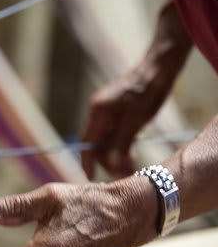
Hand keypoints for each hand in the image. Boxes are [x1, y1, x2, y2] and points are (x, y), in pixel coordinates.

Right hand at [81, 0, 190, 179]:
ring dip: (116, 156)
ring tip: (131, 166)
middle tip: (126, 173)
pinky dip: (121, 146)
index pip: (87, 143)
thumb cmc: (147, 90)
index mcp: (97, 112)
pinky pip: (114, 134)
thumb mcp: (135, 120)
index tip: (90, 178)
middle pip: (97, 144)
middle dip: (108, 161)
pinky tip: (130, 154)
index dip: (88, 162)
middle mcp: (97, 112)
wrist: (158, 68)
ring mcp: (106, 112)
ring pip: (106, 141)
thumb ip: (121, 142)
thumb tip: (111, 164)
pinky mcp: (116, 113)